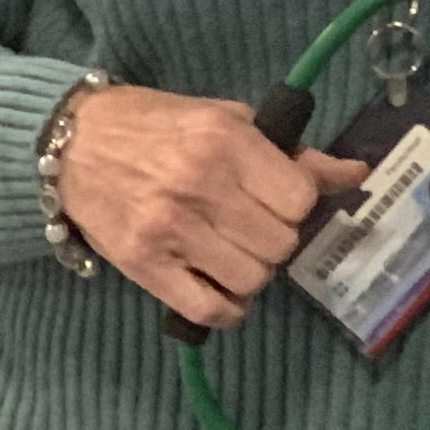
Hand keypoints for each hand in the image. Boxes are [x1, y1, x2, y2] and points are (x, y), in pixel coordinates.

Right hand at [56, 86, 364, 330]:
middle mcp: (200, 187)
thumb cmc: (158, 124)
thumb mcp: (229, 120)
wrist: (73, 143)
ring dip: (253, 272)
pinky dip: (227, 309)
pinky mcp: (144, 266)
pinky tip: (222, 289)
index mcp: (227, 142)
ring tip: (236, 253)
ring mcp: (170, 231)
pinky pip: (207, 309)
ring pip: (251, 279)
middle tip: (256, 226)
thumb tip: (356, 173)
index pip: (299, 199)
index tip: (281, 199)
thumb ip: (291, 153)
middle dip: (277, 238)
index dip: (299, 204)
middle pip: (280, 244)